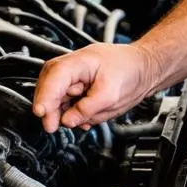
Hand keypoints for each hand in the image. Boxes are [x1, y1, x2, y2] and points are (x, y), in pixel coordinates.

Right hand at [32, 42, 155, 132]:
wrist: (145, 68)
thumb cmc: (132, 72)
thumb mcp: (111, 95)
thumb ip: (87, 109)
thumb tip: (68, 120)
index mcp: (81, 60)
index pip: (55, 76)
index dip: (45, 95)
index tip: (41, 112)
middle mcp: (74, 65)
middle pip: (49, 85)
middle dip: (49, 107)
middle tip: (52, 126)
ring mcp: (75, 75)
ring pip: (57, 95)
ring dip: (63, 111)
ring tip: (82, 119)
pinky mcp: (79, 85)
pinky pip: (68, 100)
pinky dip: (72, 112)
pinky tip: (85, 117)